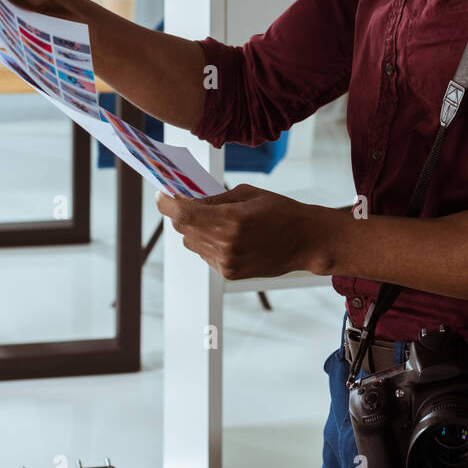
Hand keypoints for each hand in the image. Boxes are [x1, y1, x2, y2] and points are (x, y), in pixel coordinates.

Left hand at [156, 183, 331, 279]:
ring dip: (195, 229)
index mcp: (232, 219)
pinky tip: (227, 235)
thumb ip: (215, 198)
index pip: (183, 214)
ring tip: (216, 219)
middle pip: (183, 229)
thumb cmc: (281, 211)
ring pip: (191, 243)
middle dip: (181, 213)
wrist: (305, 241)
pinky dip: (208, 242)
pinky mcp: (229, 273)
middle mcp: (227, 244)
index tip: (162, 195)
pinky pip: (205, 254)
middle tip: (187, 201)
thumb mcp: (248, 193)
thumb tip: (187, 198)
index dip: (166, 203)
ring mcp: (227, 262)